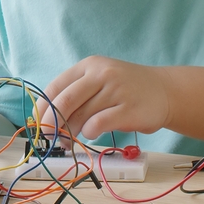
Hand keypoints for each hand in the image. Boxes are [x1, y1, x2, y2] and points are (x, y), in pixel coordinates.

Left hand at [38, 56, 171, 140]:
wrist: (165, 91)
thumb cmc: (126, 90)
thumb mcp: (100, 81)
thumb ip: (77, 95)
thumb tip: (48, 120)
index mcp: (89, 66)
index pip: (56, 86)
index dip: (43, 108)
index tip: (37, 124)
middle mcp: (102, 74)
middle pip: (66, 101)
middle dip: (52, 123)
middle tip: (49, 137)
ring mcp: (116, 90)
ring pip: (81, 115)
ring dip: (72, 131)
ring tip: (72, 138)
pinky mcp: (129, 109)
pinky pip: (99, 124)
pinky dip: (90, 133)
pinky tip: (93, 133)